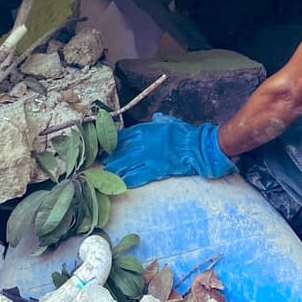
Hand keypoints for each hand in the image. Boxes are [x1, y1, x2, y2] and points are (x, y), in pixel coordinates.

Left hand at [103, 113, 236, 187]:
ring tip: (108, 175)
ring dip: (116, 170)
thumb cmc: (185, 134)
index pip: (123, 136)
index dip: (112, 143)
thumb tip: (155, 118)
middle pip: (121, 151)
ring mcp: (149, 155)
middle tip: (104, 164)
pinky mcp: (156, 168)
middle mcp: (144, 141)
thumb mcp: (170, 122)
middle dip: (111, 158)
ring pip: (126, 164)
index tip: (106, 149)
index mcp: (147, 129)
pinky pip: (138, 175)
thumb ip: (160, 121)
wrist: (197, 147)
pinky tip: (122, 183)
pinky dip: (129, 179)